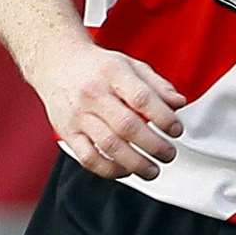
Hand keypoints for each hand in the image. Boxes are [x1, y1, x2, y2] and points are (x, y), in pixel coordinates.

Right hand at [30, 40, 186, 180]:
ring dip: (135, 163)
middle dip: (154, 145)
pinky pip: (87, 158)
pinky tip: (125, 170)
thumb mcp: (131, 65)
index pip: (142, 98)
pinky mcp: (66, 133)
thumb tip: (179, 103)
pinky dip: (109, 169)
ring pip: (108, 145)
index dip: (163, 117)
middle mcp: (93, 94)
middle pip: (127, 126)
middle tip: (169, 154)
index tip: (176, 129)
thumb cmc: (98, 67)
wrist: (57, 63)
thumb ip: (157, 85)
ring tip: (152, 170)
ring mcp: (78, 115)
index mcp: (113, 73)